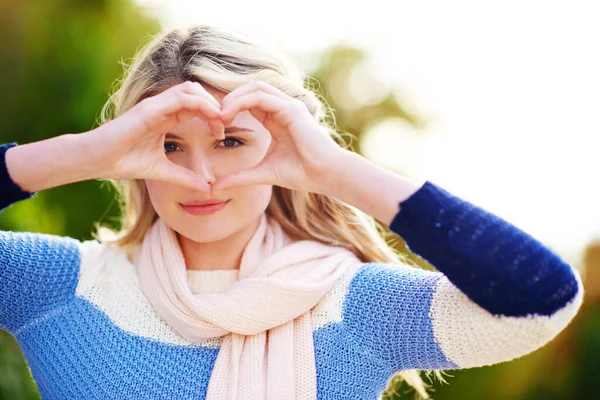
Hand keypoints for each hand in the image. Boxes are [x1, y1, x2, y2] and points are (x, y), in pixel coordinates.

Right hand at [87, 81, 225, 190]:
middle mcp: (162, 107)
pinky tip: (211, 118)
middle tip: (225, 126)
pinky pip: (181, 97)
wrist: (97, 160)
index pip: (196, 106)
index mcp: (166, 117)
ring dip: (210, 102)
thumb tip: (207, 189)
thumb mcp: (163, 171)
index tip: (222, 134)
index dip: (213, 116)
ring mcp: (156, 104)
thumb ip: (185, 176)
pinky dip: (201, 104)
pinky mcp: (150, 107)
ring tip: (221, 121)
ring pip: (191, 89)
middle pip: (197, 93)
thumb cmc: (124, 162)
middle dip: (216, 106)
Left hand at [212, 81, 346, 193]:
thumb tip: (215, 187)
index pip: (249, 102)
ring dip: (233, 98)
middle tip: (212, 117)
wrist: (325, 176)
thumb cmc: (302, 174)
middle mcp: (283, 108)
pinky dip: (242, 102)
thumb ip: (240, 177)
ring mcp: (288, 105)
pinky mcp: (291, 109)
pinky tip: (229, 115)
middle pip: (249, 89)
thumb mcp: (263, 173)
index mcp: (276, 119)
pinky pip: (261, 96)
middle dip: (228, 100)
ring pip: (254, 87)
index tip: (214, 126)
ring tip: (218, 115)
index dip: (230, 110)